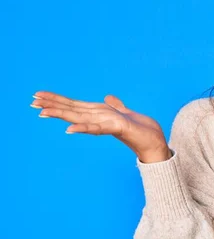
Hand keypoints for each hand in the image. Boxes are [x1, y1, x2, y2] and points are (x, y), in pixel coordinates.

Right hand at [31, 91, 170, 162]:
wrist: (156, 143)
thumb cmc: (142, 131)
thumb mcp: (128, 114)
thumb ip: (117, 106)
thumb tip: (108, 98)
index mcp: (101, 114)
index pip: (76, 105)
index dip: (58, 100)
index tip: (39, 95)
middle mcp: (100, 119)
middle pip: (73, 111)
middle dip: (53, 106)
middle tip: (32, 102)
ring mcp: (107, 125)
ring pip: (80, 118)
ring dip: (62, 115)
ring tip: (43, 112)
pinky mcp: (118, 129)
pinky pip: (98, 128)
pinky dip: (84, 128)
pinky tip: (70, 129)